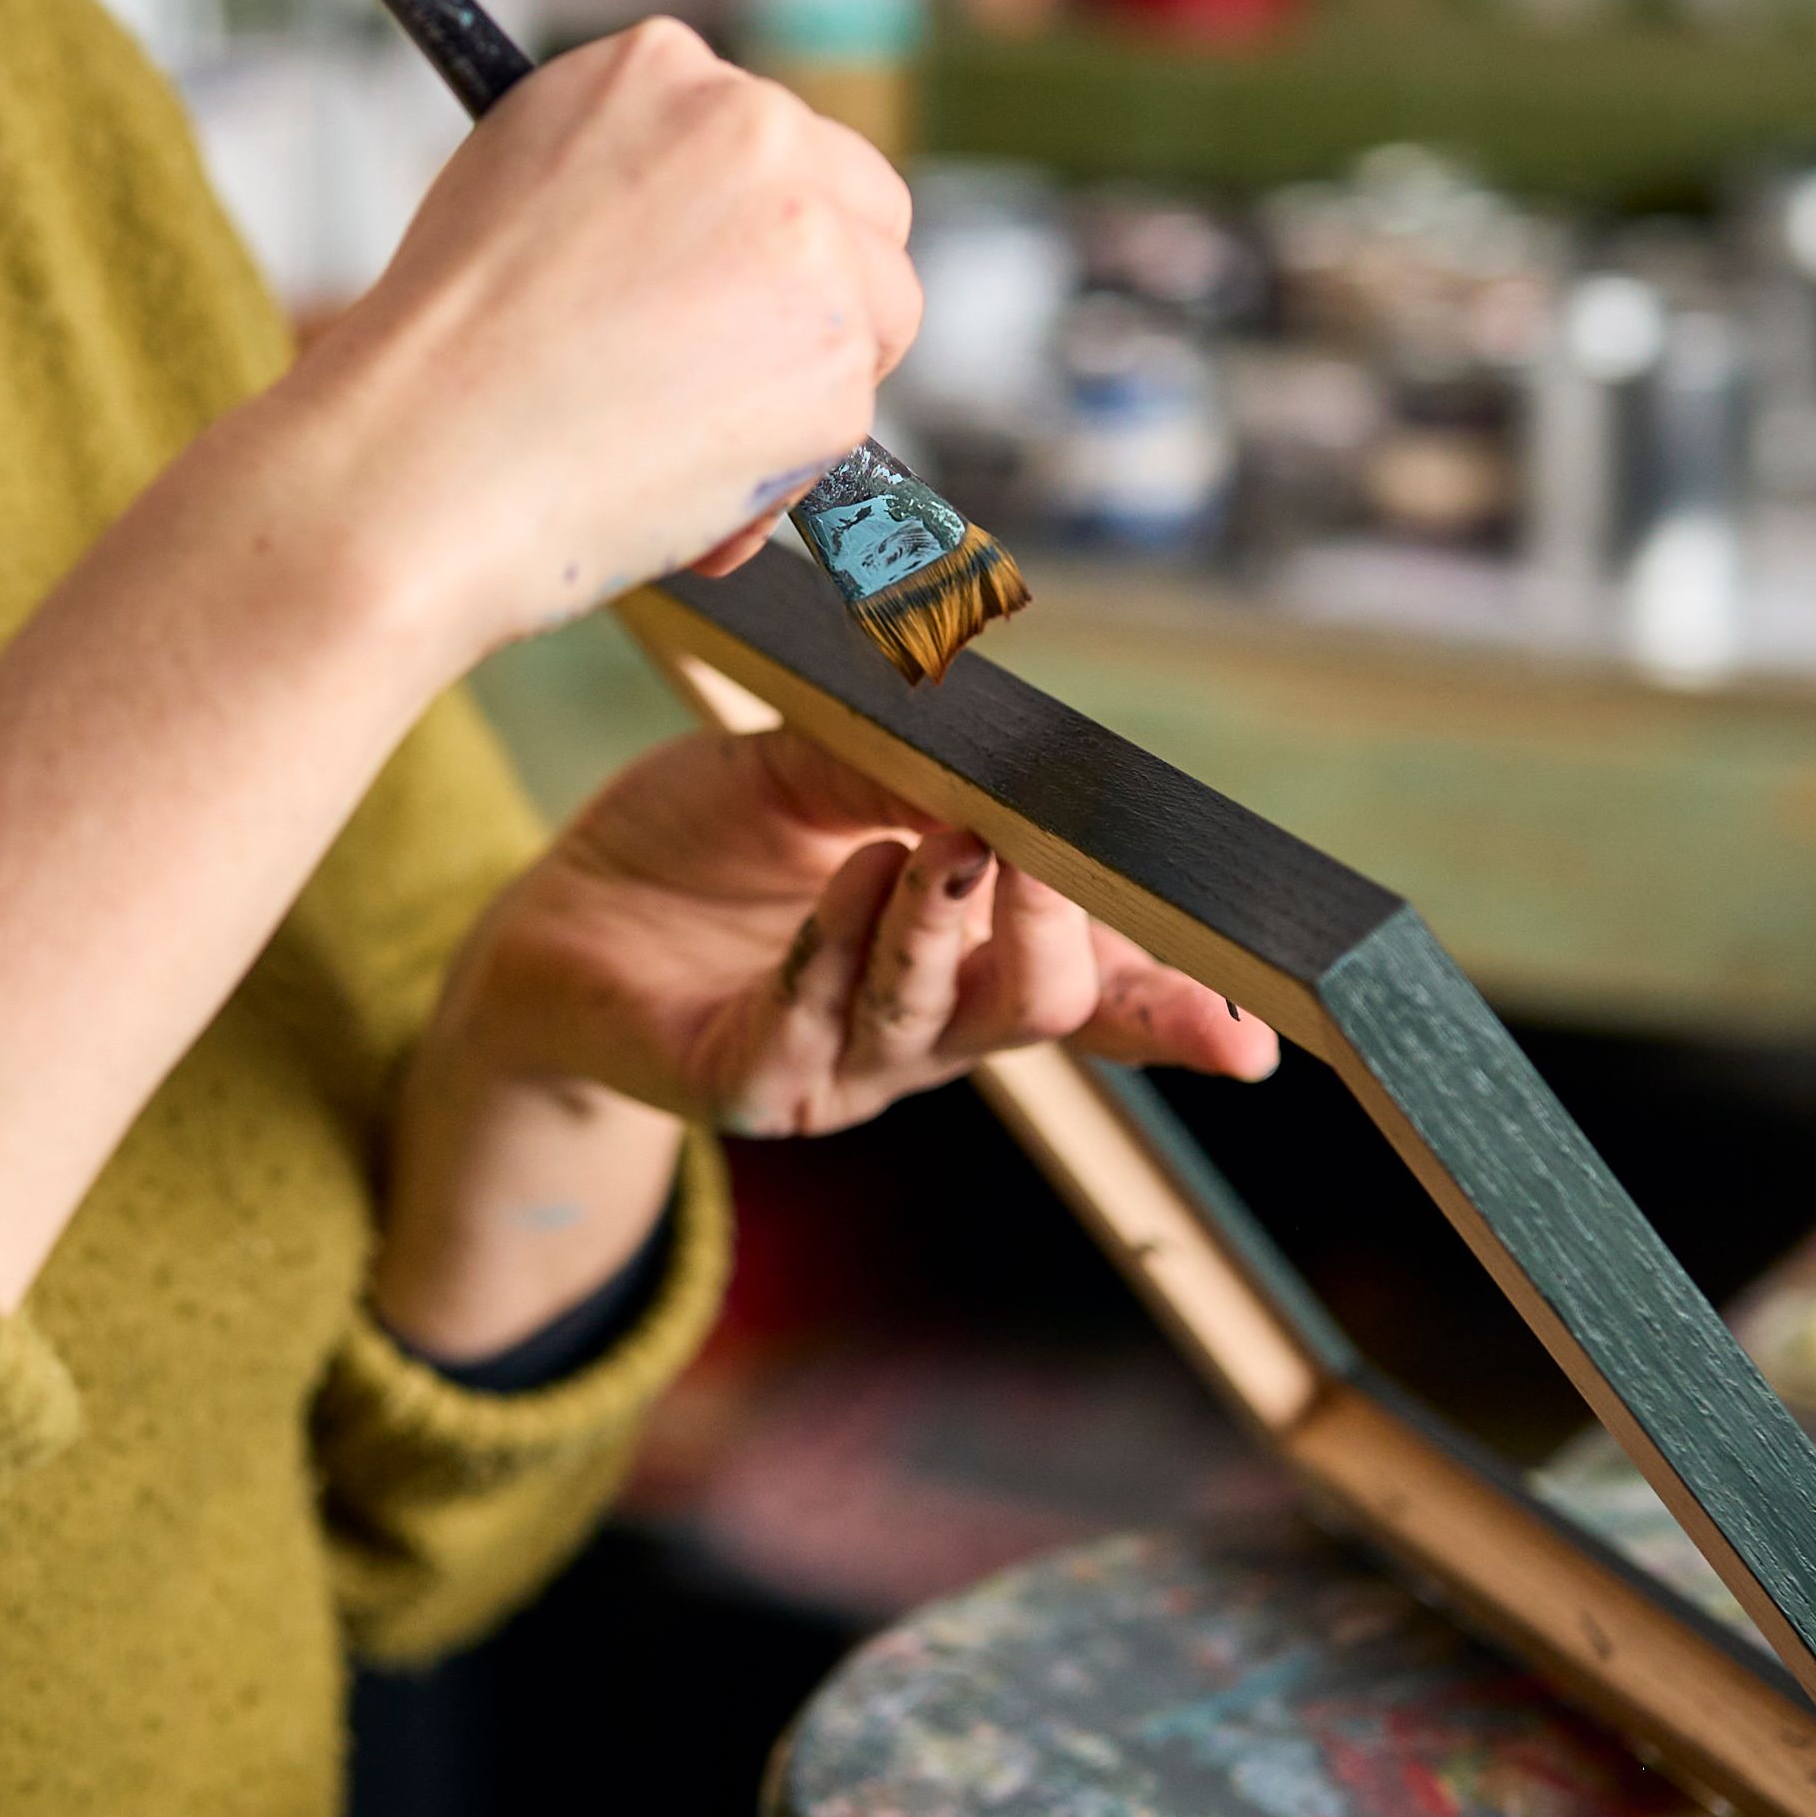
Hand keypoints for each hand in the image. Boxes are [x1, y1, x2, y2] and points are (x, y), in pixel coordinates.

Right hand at [292, 22, 921, 668]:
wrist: (415, 464)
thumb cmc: (439, 354)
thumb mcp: (518, 185)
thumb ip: (631, 176)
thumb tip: (706, 232)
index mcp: (659, 69)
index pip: (776, 133)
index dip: (758, 222)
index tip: (723, 282)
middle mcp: (749, 128)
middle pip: (865, 204)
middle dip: (822, 289)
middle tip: (736, 368)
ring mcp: (807, 245)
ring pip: (878, 313)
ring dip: (809, 380)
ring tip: (684, 441)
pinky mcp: (836, 364)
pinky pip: (849, 421)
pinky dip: (786, 469)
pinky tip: (685, 491)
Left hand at [432, 730, 1283, 1158]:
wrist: (557, 915)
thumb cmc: (702, 844)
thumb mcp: (813, 771)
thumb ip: (904, 760)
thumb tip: (996, 730)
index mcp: (971, 959)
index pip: (1102, 993)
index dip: (1180, 1013)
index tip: (1258, 1024)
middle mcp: (928, 1032)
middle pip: (1046, 1006)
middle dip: (1060, 924)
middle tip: (1033, 840)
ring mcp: (843, 1070)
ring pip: (937, 1020)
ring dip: (943, 926)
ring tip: (934, 842)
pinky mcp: (750, 1086)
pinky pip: (813, 1032)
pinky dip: (839, 950)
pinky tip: (844, 879)